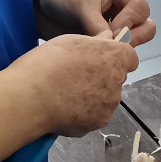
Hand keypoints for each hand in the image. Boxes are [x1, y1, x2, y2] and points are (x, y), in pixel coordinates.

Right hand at [5, 30, 138, 136]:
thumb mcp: (71, 40)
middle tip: (74, 78)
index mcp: (115, 57)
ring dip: (92, 98)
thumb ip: (95, 41)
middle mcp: (118, 81)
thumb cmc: (48, 62)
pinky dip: (82, 115)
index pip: (129, 58)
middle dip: (101, 79)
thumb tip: (107, 38)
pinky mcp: (97, 123)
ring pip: (105, 100)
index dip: (115, 59)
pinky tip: (62, 110)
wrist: (30, 97)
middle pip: (115, 80)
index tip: (99, 60)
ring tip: (64, 96)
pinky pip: (93, 117)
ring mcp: (109, 105)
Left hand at [30, 0, 154, 46]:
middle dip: (134, 37)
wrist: (35, 5)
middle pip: (146, 27)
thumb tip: (112, 47)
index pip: (141, 9)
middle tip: (115, 45)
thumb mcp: (81, 4)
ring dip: (123, 49)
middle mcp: (123, 12)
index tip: (111, 29)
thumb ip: (97, 24)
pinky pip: (116, 54)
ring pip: (134, 43)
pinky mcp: (102, 44)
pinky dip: (110, 58)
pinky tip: (95, 60)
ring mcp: (113, 30)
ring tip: (102, 53)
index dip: (130, 20)